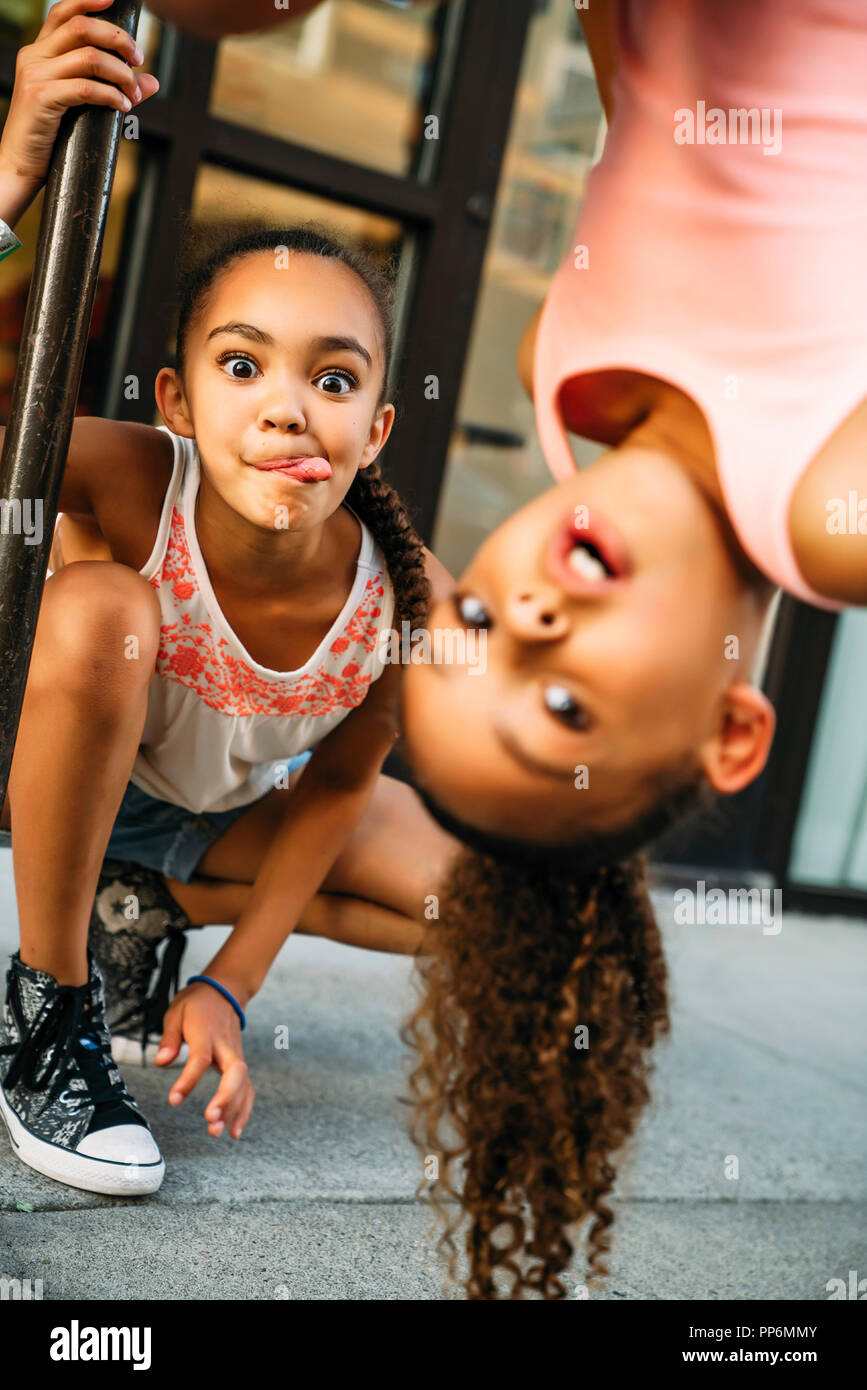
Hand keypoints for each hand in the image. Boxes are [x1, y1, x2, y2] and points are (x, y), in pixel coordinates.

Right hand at [0, 0, 158, 214]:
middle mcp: (34, 56)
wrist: (18, 166)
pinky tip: (124, 106)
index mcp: (39, 51)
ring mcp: (36, 75)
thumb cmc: (50, 138)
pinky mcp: (41, 97)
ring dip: (121, 73)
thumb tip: (153, 82)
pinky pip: (86, 87)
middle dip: (118, 39)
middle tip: (139, 59)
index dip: (89, 1)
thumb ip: (112, 87)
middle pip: (81, 26)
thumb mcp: (79, 106)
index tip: (114, 1)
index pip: (63, 12)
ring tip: (134, 93)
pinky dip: (112, 95)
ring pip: (89, 56)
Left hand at [156, 982, 254, 1139]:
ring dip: (234, 1110)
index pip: (201, 1059)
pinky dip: (244, 1110)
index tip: (174, 1100)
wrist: (225, 992)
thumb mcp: (176, 1013)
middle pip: (235, 1072)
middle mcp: (226, 1046)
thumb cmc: (196, 1004)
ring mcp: (236, 1055)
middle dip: (226, 1098)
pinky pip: (247, 1089)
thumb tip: (161, 1062)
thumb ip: (169, 1038)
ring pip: (243, 1084)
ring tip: (217, 1132)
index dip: (188, 1080)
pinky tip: (234, 1131)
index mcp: (206, 1032)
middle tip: (211, 1119)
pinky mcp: (240, 1064)